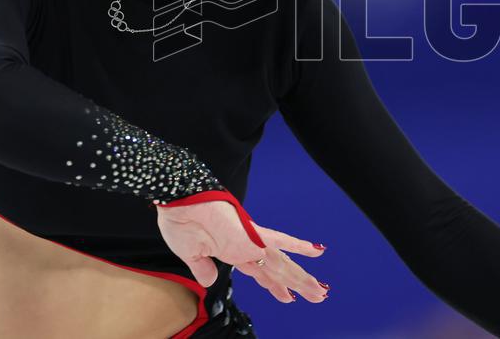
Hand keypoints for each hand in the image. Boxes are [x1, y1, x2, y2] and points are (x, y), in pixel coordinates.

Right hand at [155, 202, 327, 302]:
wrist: (179, 202)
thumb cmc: (180, 223)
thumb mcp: (190, 255)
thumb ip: (203, 269)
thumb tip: (210, 282)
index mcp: (232, 252)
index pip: (260, 274)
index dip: (274, 286)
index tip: (288, 297)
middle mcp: (246, 248)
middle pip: (277, 271)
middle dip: (296, 285)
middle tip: (318, 296)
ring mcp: (251, 241)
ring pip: (282, 263)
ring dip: (301, 277)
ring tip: (321, 291)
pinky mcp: (251, 233)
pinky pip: (280, 240)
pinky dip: (298, 245)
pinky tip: (316, 250)